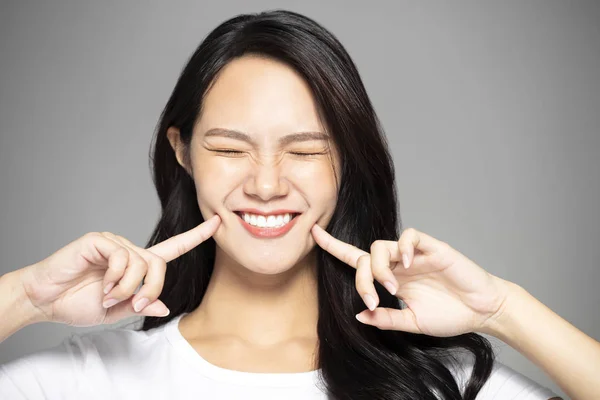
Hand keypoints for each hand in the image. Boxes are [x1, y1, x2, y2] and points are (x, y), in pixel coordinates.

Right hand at [19, 215, 220, 326]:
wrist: (45, 300)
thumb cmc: (78, 302)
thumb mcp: (117, 311)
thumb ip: (141, 305)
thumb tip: (166, 306)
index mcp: (137, 264)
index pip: (174, 248)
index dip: (197, 236)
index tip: (218, 222)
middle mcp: (130, 250)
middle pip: (160, 264)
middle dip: (152, 289)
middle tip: (135, 304)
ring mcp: (115, 242)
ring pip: (142, 262)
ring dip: (128, 288)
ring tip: (108, 296)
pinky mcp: (100, 240)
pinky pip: (122, 257)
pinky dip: (115, 278)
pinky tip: (101, 284)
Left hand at [311, 224, 510, 336]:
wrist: (482, 311)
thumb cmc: (450, 314)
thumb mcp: (413, 323)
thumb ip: (387, 318)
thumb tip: (360, 315)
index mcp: (392, 279)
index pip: (357, 260)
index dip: (334, 246)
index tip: (313, 233)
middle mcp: (399, 264)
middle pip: (364, 256)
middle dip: (362, 278)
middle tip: (376, 298)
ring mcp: (414, 255)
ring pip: (380, 245)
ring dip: (379, 267)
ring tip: (393, 286)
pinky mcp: (432, 248)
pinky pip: (409, 236)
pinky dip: (402, 247)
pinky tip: (407, 264)